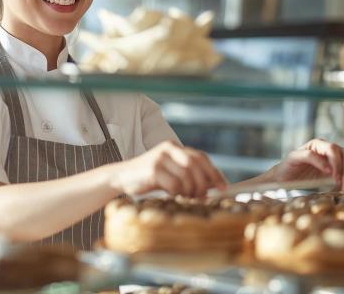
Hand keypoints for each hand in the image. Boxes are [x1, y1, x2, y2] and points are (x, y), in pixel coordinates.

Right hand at [110, 141, 227, 197]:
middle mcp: (168, 149)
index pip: (201, 157)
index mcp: (174, 146)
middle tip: (202, 197)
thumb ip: (186, 174)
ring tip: (186, 198)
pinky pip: (174, 184)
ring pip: (187, 176)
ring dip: (190, 191)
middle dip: (203, 184)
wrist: (120, 177)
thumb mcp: (169, 172)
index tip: (223, 186)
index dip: (214, 172)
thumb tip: (212, 186)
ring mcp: (160, 158)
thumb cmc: (147, 178)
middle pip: (196, 166)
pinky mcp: (152, 169)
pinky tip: (172, 196)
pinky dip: (177, 193)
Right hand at [271, 139, 343, 193]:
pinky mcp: (298, 153)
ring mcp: (312, 148)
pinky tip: (326, 172)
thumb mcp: (329, 180)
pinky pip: (312, 154)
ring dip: (338, 166)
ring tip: (337, 182)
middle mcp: (327, 147)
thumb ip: (343, 177)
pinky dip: (321, 163)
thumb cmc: (306, 179)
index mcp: (337, 154)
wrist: (282, 180)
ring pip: (333, 149)